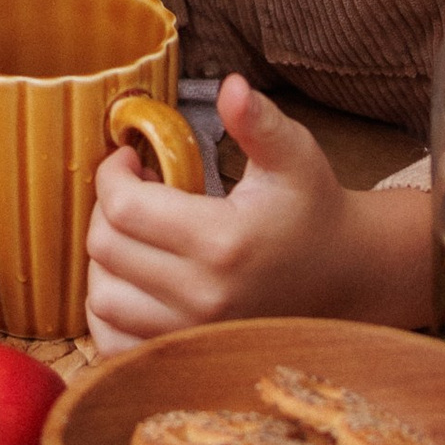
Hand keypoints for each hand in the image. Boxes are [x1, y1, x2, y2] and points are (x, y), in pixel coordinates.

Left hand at [84, 75, 355, 351]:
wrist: (343, 277)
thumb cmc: (311, 209)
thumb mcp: (293, 156)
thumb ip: (258, 121)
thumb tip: (230, 85)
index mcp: (224, 242)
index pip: (125, 207)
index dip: (111, 174)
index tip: (129, 159)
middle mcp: (204, 297)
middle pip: (105, 249)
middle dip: (106, 209)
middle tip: (133, 190)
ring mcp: (191, 335)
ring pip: (102, 297)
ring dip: (104, 259)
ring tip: (133, 234)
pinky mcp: (183, 359)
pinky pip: (113, 341)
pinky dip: (108, 309)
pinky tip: (133, 279)